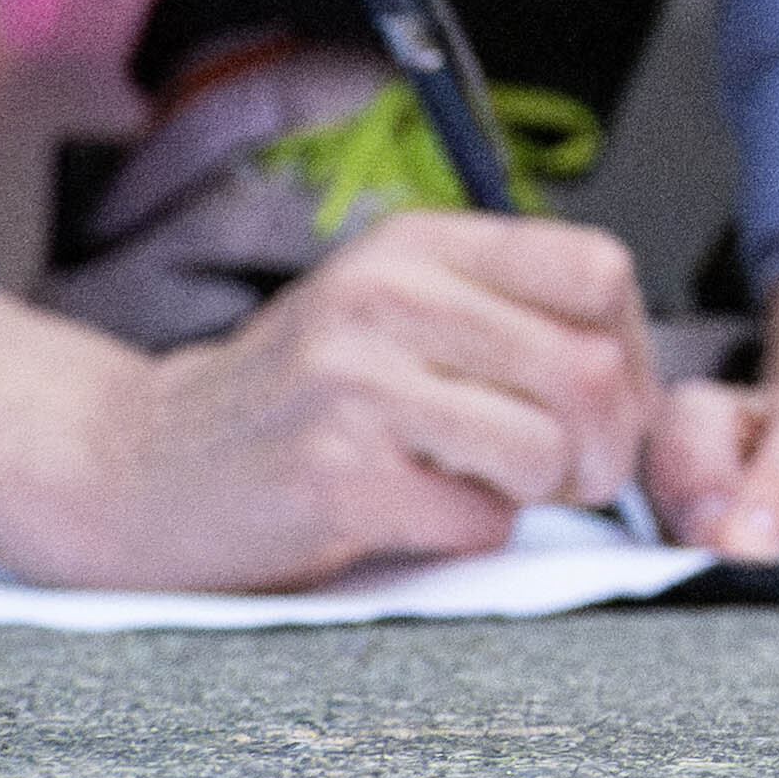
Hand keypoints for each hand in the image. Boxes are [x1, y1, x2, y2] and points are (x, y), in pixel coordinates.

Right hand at [0, 207, 658, 591]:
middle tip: (574, 475)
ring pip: (546, 449)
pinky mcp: (336, 477)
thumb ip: (502, 315)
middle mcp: (388, 297)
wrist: (140, 467)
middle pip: (590, 369)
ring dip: (537, 493)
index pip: (597, 270)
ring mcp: (358, 385)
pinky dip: (468, 533)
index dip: (631, 350)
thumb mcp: (391, 310)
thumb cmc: (292, 400)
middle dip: (607, 444)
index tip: (610, 399)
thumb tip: (639, 373)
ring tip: (479, 486)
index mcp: (417, 244)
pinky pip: (477, 521)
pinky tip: (411, 513)